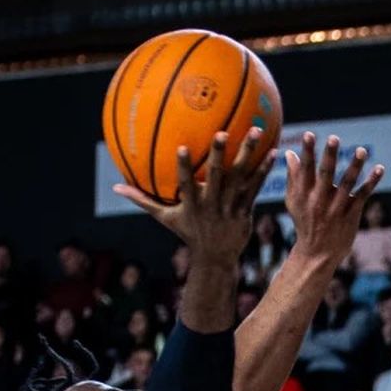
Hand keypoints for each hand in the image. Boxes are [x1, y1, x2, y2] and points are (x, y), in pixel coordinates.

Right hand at [114, 125, 280, 253]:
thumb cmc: (188, 233)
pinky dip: (264, 170)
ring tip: (257, 131)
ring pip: (241, 179)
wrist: (216, 258)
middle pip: (217, 178)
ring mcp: (231, 207)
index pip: (186, 184)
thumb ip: (143, 200)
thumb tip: (116, 187)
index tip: (182, 148)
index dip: (185, 168)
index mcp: (192, 205)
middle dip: (220, 156)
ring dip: (249, 155)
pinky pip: (256, 187)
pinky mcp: (246, 210)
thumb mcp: (165, 219)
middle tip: (223, 132)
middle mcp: (213, 205)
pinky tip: (274, 152)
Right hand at [283, 132, 384, 266]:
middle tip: (334, 138)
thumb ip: (292, 177)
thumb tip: (289, 153)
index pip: (305, 169)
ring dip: (355, 166)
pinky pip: (362, 195)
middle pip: (325, 174)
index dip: (307, 152)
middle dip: (329, 156)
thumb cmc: (304, 222)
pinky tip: (380, 168)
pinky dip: (371, 182)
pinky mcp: (351, 214)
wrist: (317, 254)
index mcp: (304, 194)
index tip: (309, 134)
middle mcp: (319, 200)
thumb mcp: (293, 201)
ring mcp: (336, 208)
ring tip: (362, 150)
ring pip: (347, 183)